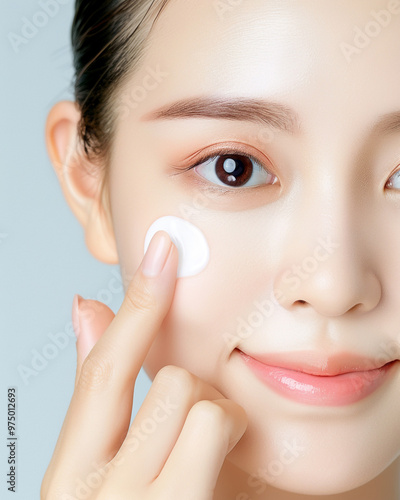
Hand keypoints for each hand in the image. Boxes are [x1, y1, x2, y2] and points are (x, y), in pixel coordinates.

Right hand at [40, 231, 247, 499]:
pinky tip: (216, 474)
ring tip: (202, 460)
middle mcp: (102, 497)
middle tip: (186, 430)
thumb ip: (96, 396)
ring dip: (213, 423)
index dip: (136, 303)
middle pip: (169, 384)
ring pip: (203, 406)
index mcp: (71, 481)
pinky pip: (225, 437)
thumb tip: (86, 311)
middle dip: (187, 395)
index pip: (104, 370)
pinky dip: (230, 443)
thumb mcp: (100, 473)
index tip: (161, 252)